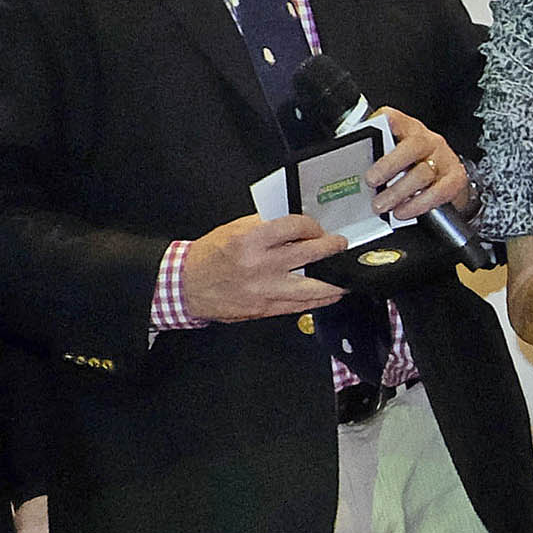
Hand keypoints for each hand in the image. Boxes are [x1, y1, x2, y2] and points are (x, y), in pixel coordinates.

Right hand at [182, 214, 346, 321]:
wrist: (188, 287)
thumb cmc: (208, 257)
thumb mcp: (233, 229)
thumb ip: (264, 225)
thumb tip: (293, 224)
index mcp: (251, 241)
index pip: (294, 227)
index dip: (311, 225)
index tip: (316, 227)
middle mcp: (261, 266)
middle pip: (310, 255)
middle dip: (331, 248)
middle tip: (339, 244)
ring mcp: (266, 290)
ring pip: (312, 287)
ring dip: (334, 280)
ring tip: (344, 274)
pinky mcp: (266, 308)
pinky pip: (301, 305)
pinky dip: (319, 299)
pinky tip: (330, 294)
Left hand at [364, 107, 466, 219]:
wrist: (449, 177)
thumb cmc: (415, 163)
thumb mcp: (396, 151)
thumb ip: (377, 153)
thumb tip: (348, 164)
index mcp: (409, 129)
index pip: (395, 119)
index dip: (383, 121)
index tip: (370, 129)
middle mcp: (428, 140)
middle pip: (412, 148)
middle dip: (388, 165)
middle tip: (370, 181)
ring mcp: (444, 159)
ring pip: (422, 174)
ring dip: (398, 193)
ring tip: (381, 205)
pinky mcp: (455, 178)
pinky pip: (438, 192)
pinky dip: (418, 204)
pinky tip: (403, 211)